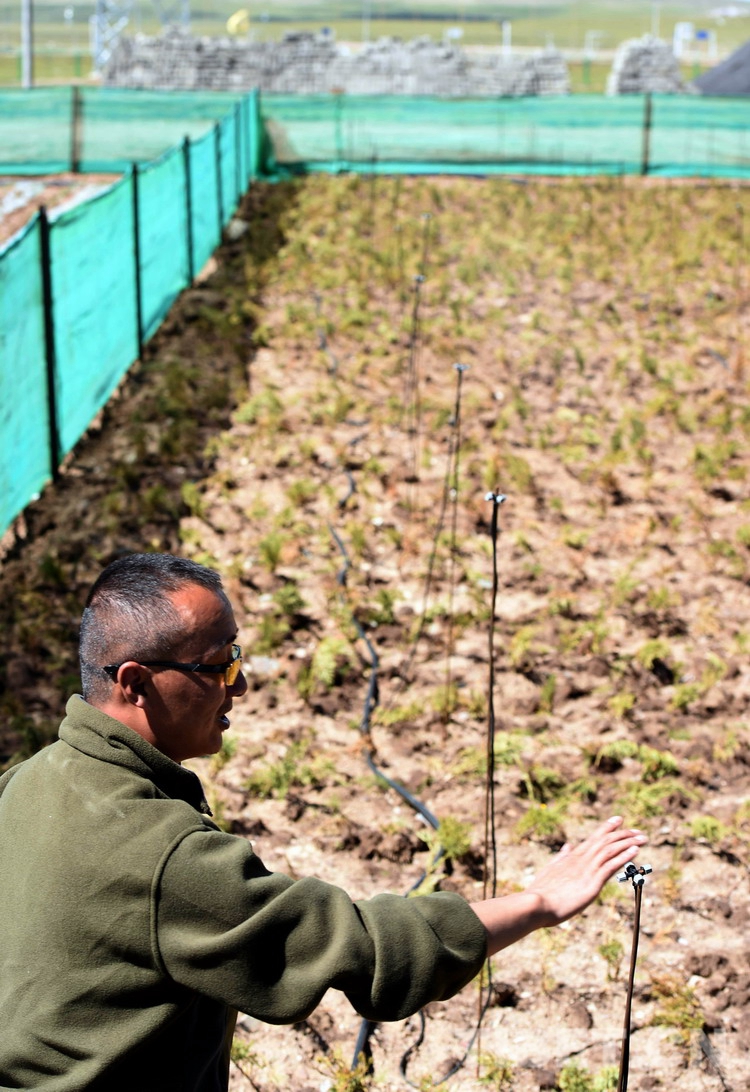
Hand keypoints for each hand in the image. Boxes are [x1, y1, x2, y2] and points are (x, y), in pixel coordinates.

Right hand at [471, 816, 646, 956]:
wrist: (536, 905)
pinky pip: (611, 866)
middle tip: (638, 831)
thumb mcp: (550, 870)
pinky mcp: (592, 884)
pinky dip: (623, 857)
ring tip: (642, 838)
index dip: (607, 828)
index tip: (619, 819)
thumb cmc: (541, 892)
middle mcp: (581, 860)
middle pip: (605, 842)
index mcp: (572, 857)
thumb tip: (568, 846)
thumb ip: (561, 858)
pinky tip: (634, 851)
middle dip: (623, 834)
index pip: (593, 838)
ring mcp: (587, 870)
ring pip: (611, 851)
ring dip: (628, 843)